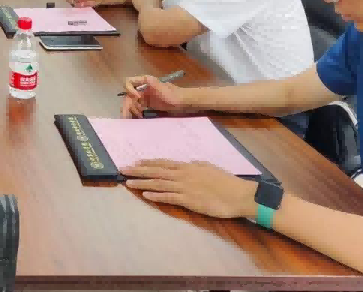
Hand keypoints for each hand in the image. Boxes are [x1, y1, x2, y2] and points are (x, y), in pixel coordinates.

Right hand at [120, 74, 190, 117]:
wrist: (183, 103)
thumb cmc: (174, 94)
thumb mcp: (163, 88)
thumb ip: (152, 84)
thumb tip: (144, 80)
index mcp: (144, 81)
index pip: (129, 82)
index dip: (129, 89)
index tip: (138, 98)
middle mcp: (142, 89)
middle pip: (128, 95)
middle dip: (127, 105)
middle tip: (126, 116)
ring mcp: (144, 97)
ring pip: (131, 103)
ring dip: (129, 110)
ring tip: (132, 118)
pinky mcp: (146, 105)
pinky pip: (136, 108)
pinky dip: (134, 113)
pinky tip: (137, 118)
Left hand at [123, 160, 257, 218]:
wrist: (239, 195)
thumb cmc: (226, 182)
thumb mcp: (209, 168)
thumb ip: (196, 166)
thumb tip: (187, 163)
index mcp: (188, 166)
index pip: (163, 163)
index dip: (148, 163)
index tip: (135, 162)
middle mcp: (183, 175)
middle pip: (156, 171)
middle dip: (138, 170)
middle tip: (123, 169)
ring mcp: (185, 187)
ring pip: (159, 184)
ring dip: (143, 183)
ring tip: (128, 182)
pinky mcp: (189, 200)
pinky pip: (169, 197)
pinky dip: (157, 196)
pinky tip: (145, 195)